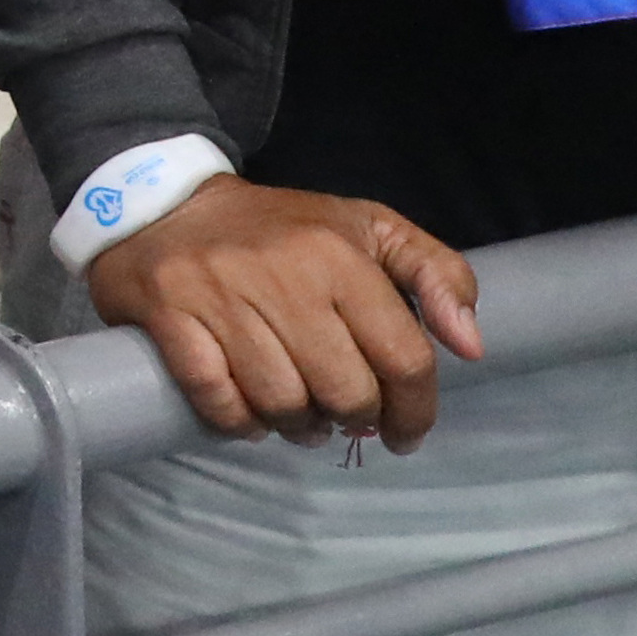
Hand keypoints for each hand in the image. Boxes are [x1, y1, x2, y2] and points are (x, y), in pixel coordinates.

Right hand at [85, 178, 482, 446]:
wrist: (165, 202)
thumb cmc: (281, 229)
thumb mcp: (368, 229)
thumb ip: (437, 273)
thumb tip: (472, 346)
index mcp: (339, 252)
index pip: (403, 356)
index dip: (416, 411)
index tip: (406, 433)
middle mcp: (282, 273)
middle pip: (344, 390)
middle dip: (351, 418)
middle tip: (342, 417)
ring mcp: (219, 294)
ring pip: (281, 402)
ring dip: (297, 427)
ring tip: (300, 420)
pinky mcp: (167, 312)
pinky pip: (215, 397)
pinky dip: (238, 422)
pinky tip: (250, 416)